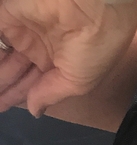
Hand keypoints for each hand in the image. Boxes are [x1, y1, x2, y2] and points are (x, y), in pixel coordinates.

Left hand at [0, 0, 136, 116]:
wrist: (95, 9)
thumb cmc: (95, 48)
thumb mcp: (77, 82)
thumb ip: (50, 94)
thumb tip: (35, 110)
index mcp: (61, 64)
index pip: (34, 83)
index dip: (18, 95)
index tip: (3, 107)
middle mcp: (42, 47)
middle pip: (16, 70)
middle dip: (4, 85)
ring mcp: (26, 30)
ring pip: (3, 55)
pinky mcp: (11, 13)